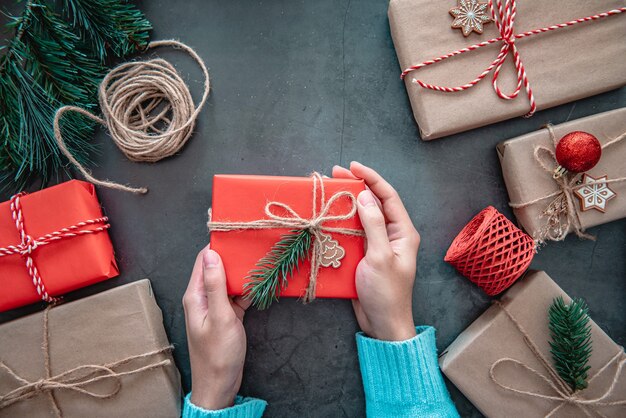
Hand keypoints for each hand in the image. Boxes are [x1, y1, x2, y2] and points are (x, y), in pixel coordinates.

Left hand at [182, 246, 250, 409]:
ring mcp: (216, 307)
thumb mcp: (220, 317)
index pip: (203, 260)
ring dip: (243, 273)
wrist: (220, 385)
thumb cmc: (218, 355)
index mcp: (195, 295)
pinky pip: (238, 296)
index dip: (219, 246)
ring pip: (229, 281)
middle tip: (254, 246)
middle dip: (234, 258)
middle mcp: (203, 298)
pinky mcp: (228, 315)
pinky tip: (263, 284)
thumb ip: (215, 285)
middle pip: (218, 268)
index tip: (236, 235)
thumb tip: (210, 255)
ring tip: (262, 261)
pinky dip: (249, 290)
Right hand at [333, 162, 419, 340]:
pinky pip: (353, 232)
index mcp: (403, 232)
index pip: (388, 196)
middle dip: (356, 186)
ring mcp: (378, 244)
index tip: (352, 166)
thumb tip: (365, 195)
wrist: (383, 324)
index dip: (371, 178)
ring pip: (361, 216)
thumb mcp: (381, 257)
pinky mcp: (365, 255)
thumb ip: (374, 225)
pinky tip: (329, 217)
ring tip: (329, 190)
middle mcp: (392, 234)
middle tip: (334, 174)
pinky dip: (341, 222)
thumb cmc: (387, 293)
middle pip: (374, 202)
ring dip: (346, 203)